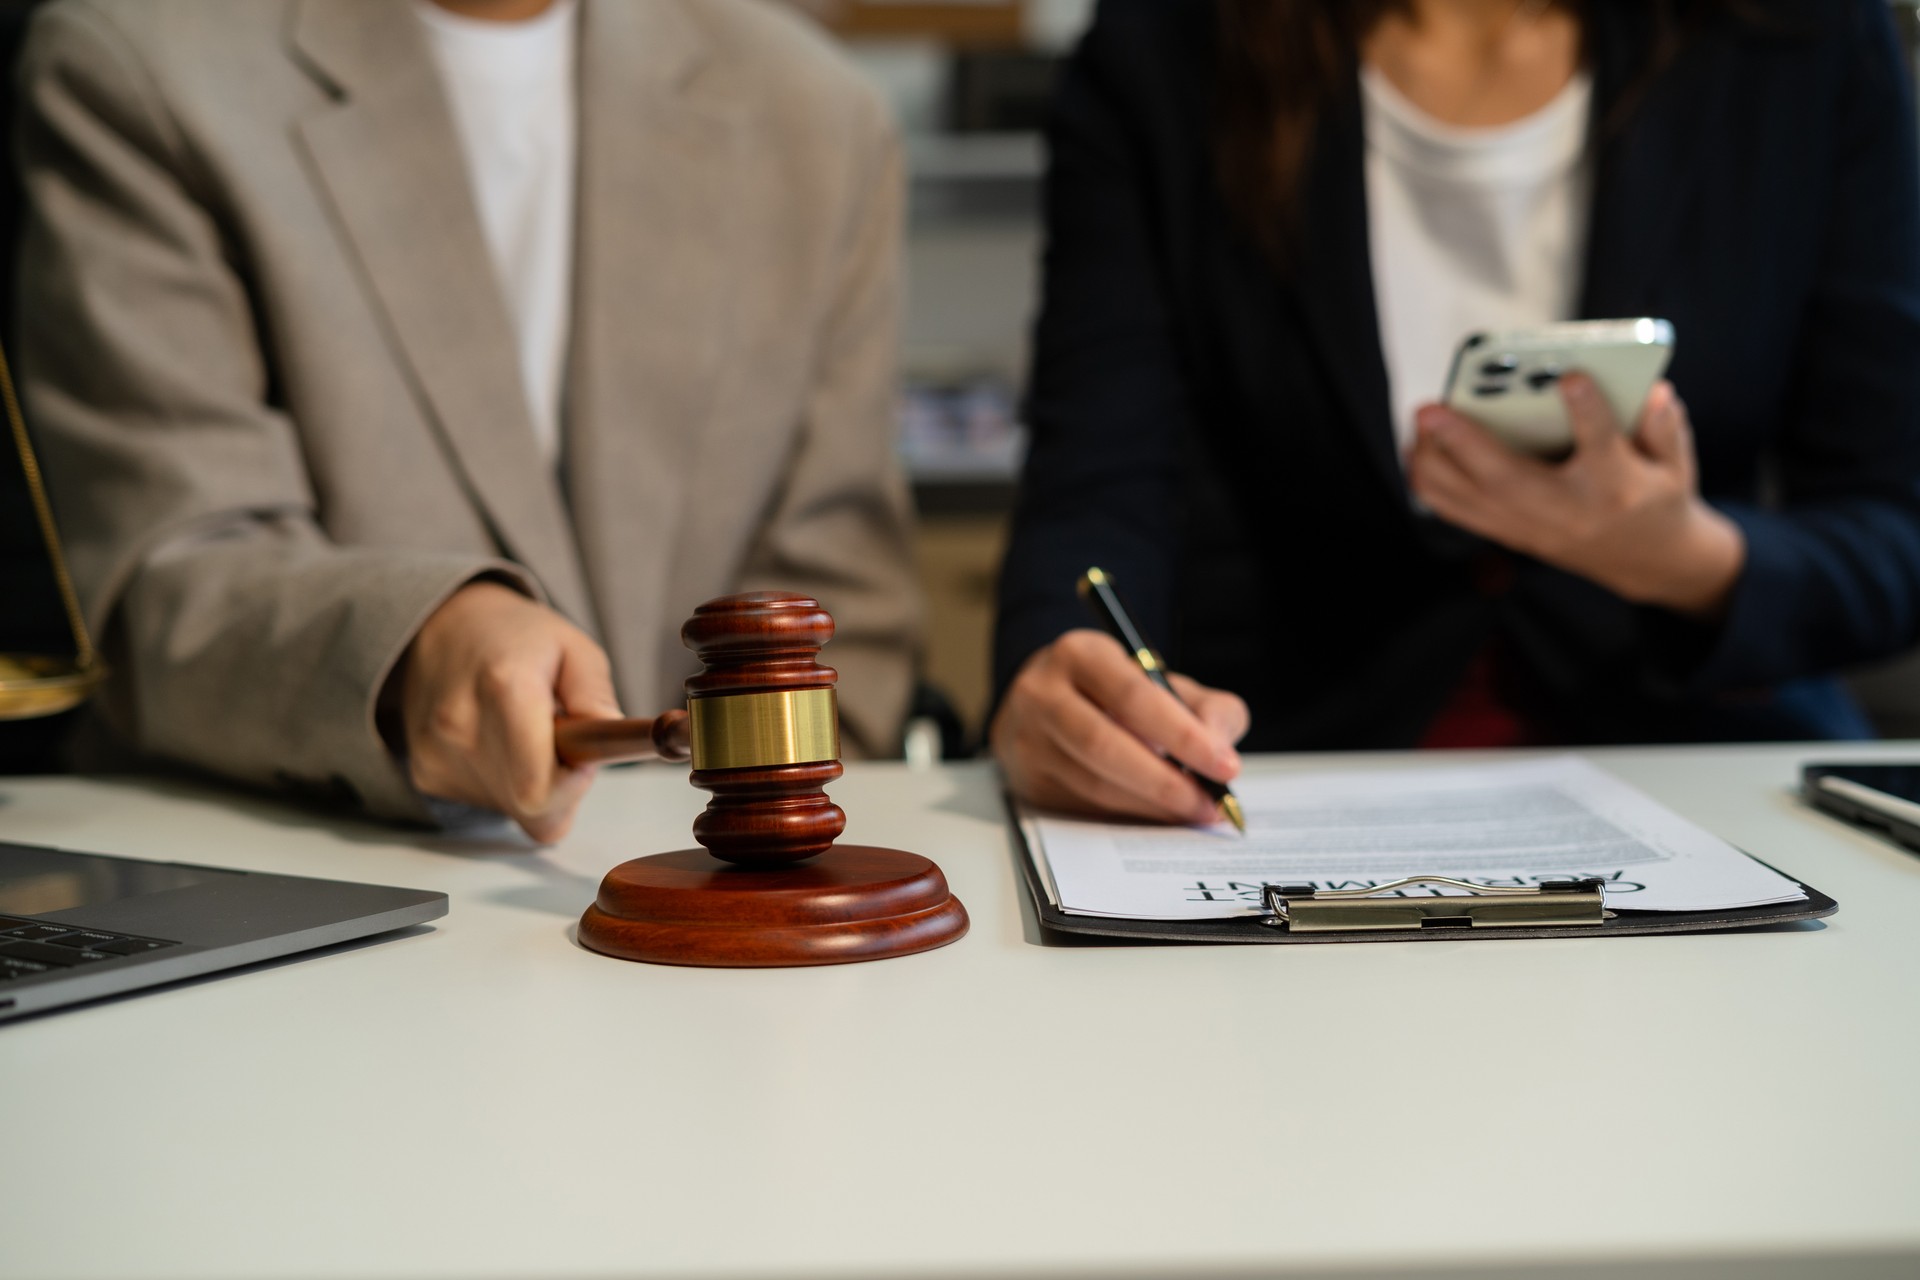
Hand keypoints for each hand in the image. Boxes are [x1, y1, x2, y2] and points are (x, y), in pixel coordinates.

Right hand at [392, 582, 620, 842]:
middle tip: (562, 742)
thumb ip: (596, 696)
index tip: (583, 758)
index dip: (573, 785)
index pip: (537, 789)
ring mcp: (438, 754)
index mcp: (504, 690)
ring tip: (526, 735)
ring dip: (534, 784)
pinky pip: (488, 803)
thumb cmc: (516, 637)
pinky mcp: (427, 772)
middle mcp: (461, 727)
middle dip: (561, 785)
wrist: (444, 627)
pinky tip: (501, 743)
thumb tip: (609, 740)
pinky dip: (506, 784)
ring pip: (513, 809)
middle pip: (530, 805)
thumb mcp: (575, 648)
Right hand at [990, 629, 1248, 823]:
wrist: (1048, 703)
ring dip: (1151, 805)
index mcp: (1080, 654)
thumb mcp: (1164, 683)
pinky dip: (1129, 815)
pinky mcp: (1026, 780)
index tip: (1226, 767)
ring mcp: (1027, 739)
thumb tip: (1220, 748)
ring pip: (1094, 783)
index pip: (1133, 696)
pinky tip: (1158, 814)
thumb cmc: (1116, 694)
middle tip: (1210, 803)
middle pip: (1104, 745)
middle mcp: (1042, 692)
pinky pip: (1083, 807)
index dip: (1183, 735)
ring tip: (1194, 810)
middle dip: (1166, 782)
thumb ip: (1208, 708)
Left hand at [1406, 374, 1744, 616]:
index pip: (1601, 447)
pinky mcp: (1512, 535)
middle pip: (1509, 480)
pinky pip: (1460, 513)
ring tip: (1418, 422)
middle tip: (1431, 407)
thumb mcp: (1676, 463)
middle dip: (1465, 443)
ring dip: (1434, 462)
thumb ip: (1665, 427)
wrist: (1646, 560)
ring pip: (1472, 500)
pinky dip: (1431, 484)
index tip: (1571, 376)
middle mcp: (1568, 511)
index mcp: (1617, 487)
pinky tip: (1417, 451)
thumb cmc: (1656, 495)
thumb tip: (1654, 392)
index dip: (1587, 413)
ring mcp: (1534, 528)